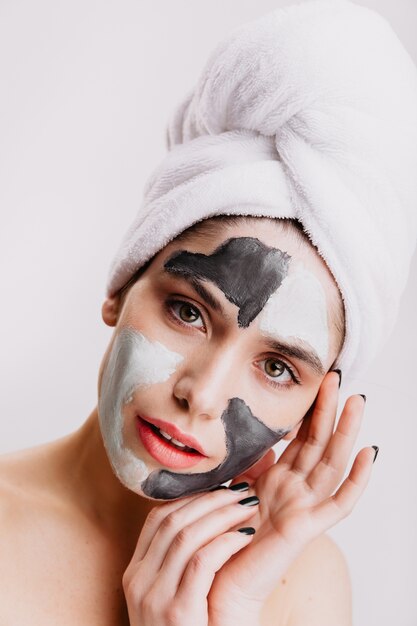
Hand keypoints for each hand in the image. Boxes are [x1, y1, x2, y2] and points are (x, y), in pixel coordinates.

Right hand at [122, 485, 259, 624]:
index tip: (220, 487)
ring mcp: (153, 598)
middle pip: (173, 521)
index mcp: (135, 573)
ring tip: (249, 506)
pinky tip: (246, 535)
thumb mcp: (174, 596)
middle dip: (211, 499)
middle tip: (241, 489)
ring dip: (223, 515)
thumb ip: (181, 562)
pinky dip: (226, 542)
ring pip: (187, 536)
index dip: (191, 497)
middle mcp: (138, 581)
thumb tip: (210, 515)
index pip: (158, 518)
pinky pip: (202, 563)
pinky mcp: (176, 613)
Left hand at [207, 371, 373, 623]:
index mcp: (279, 479)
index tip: (316, 381)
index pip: (301, 437)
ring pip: (332, 463)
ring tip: (357, 401)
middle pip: (319, 442)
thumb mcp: (235, 487)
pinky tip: (370, 454)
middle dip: (328, 410)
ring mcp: (305, 507)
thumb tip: (257, 436)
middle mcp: (296, 490)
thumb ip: (249, 464)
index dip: (309, 410)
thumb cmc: (224, 536)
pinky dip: (358, 480)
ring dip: (346, 432)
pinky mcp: (307, 528)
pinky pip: (339, 503)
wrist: (218, 581)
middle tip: (337, 378)